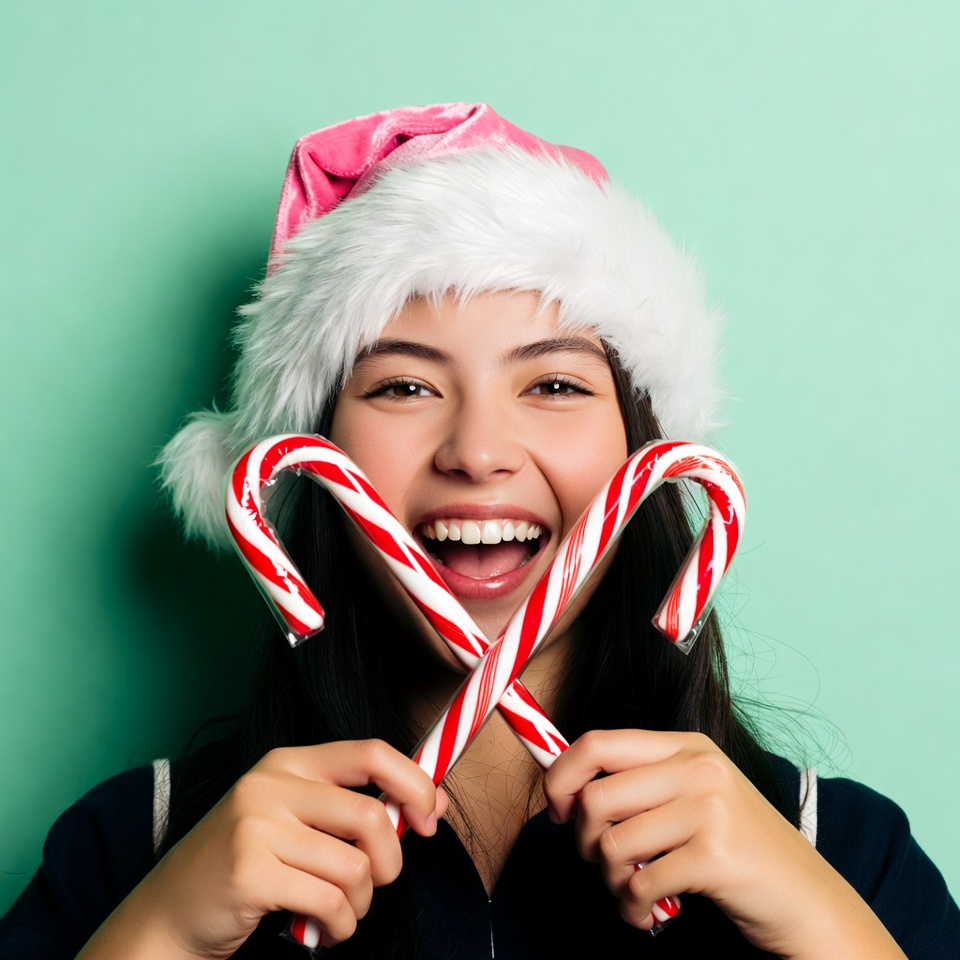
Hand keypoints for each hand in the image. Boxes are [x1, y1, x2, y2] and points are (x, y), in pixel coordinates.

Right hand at [78, 740, 446, 959]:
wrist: (168, 913)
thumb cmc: (244, 864)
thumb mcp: (293, 818)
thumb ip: (351, 807)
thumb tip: (430, 803)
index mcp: (289, 763)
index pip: (372, 753)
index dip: (414, 784)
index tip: (429, 818)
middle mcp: (271, 784)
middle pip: (370, 817)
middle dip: (390, 862)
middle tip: (378, 883)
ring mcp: (256, 826)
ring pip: (354, 867)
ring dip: (361, 904)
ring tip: (341, 912)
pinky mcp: (250, 872)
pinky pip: (329, 902)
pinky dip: (341, 926)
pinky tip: (325, 930)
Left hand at [543, 730, 905, 959]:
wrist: (809, 901)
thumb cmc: (739, 849)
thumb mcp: (694, 796)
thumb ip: (640, 785)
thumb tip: (564, 790)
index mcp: (686, 745)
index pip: (598, 743)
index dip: (561, 777)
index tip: (556, 810)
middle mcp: (697, 768)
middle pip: (596, 797)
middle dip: (585, 841)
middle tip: (604, 862)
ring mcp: (710, 809)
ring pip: (613, 844)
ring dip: (612, 880)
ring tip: (633, 890)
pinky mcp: (716, 856)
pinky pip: (641, 884)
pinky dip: (634, 909)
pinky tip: (649, 914)